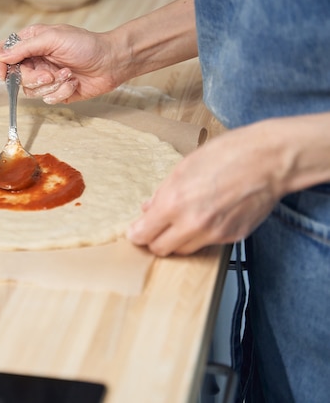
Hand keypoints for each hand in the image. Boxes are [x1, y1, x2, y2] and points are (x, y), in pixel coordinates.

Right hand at [0, 24, 127, 103]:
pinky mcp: (57, 92)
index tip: (4, 74)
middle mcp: (36, 60)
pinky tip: (74, 82)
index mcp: (31, 42)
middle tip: (49, 74)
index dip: (0, 64)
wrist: (111, 62)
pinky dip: (62, 92)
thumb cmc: (86, 44)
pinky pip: (48, 99)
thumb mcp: (52, 38)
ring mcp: (45, 77)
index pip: (3, 53)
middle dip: (34, 78)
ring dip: (51, 85)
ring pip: (31, 91)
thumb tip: (0, 55)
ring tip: (68, 75)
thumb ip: (24, 47)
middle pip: (16, 77)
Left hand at [126, 123, 282, 255]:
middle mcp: (192, 223)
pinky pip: (207, 244)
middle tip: (157, 228)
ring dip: (178, 240)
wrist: (268, 159)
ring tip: (184, 221)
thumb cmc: (227, 154)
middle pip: (160, 249)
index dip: (137, 233)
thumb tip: (148, 208)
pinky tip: (207, 217)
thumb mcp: (183, 167)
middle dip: (155, 240)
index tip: (137, 231)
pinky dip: (202, 236)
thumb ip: (163, 192)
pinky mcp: (232, 237)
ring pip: (184, 250)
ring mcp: (214, 233)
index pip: (143, 234)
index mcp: (173, 203)